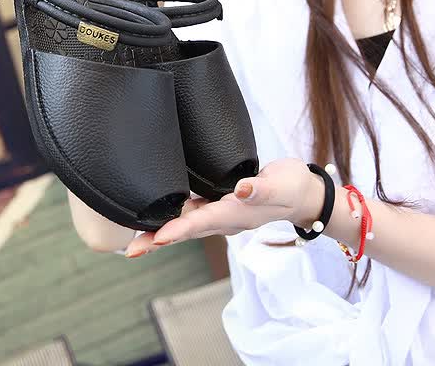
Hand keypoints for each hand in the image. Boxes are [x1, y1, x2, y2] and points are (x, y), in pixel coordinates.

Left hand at [123, 158, 324, 257]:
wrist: (304, 193)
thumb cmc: (294, 186)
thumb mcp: (283, 185)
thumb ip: (262, 188)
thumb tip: (240, 190)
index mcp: (238, 214)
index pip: (203, 222)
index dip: (179, 230)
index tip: (156, 238)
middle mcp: (226, 218)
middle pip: (187, 230)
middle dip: (158, 240)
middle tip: (130, 250)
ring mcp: (223, 213)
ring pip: (187, 224)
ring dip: (161, 232)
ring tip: (133, 239)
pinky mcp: (222, 203)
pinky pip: (193, 214)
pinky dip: (174, 218)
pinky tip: (158, 215)